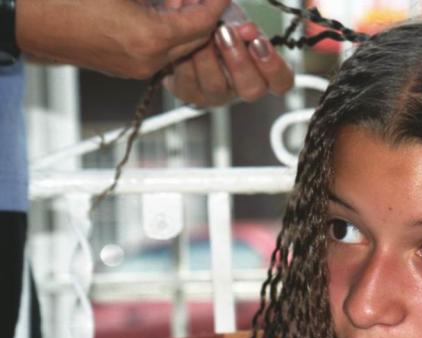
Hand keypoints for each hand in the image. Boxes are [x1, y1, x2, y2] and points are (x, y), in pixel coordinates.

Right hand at [16, 0, 229, 78]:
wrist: (27, 20)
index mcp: (151, 38)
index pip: (202, 23)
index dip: (216, 4)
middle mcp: (149, 60)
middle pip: (197, 40)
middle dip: (206, 16)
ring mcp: (137, 69)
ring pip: (180, 48)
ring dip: (188, 25)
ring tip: (184, 2)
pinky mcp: (125, 69)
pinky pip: (161, 53)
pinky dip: (170, 34)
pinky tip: (164, 13)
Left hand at [163, 3, 293, 105]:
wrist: (186, 27)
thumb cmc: (220, 25)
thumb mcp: (237, 22)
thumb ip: (245, 28)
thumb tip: (249, 30)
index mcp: (263, 73)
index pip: (282, 82)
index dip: (273, 67)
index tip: (259, 42)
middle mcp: (242, 88)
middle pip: (252, 90)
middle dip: (238, 60)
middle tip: (225, 32)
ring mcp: (217, 95)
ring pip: (217, 86)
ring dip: (208, 56)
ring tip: (201, 32)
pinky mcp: (190, 94)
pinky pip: (189, 82)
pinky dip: (185, 59)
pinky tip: (185, 42)